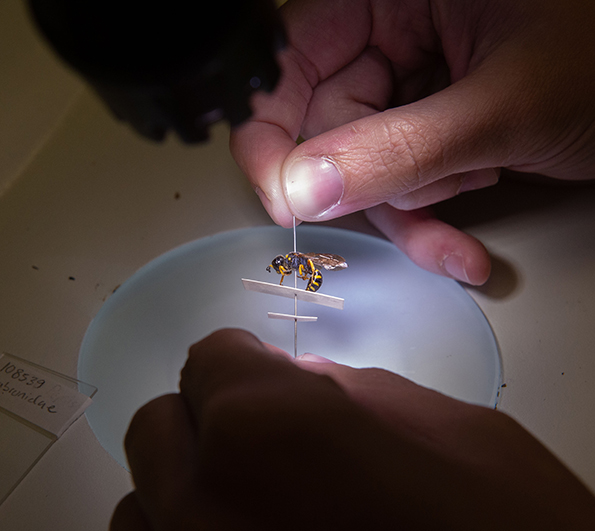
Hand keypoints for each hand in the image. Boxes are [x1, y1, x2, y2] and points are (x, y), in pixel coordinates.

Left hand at [110, 329, 594, 529]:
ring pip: (141, 503)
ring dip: (186, 485)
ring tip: (250, 495)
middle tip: (261, 433)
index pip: (210, 357)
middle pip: (159, 424)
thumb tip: (305, 379)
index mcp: (266, 427)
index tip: (260, 372)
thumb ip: (352, 392)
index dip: (242, 361)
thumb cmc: (504, 524)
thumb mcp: (443, 429)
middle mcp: (205, 503)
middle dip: (208, 416)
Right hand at [230, 0, 594, 283]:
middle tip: (410, 208)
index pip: (290, 61)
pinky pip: (398, 181)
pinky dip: (426, 217)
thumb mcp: (501, 106)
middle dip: (370, 188)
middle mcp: (392, 33)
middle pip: (329, 129)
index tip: (284, 196)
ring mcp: (410, 84)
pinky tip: (458, 239)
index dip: (272, 132)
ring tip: (462, 220)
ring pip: (364, 168)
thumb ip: (400, 150)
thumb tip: (309, 187)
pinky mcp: (426, 126)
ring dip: (410, 211)